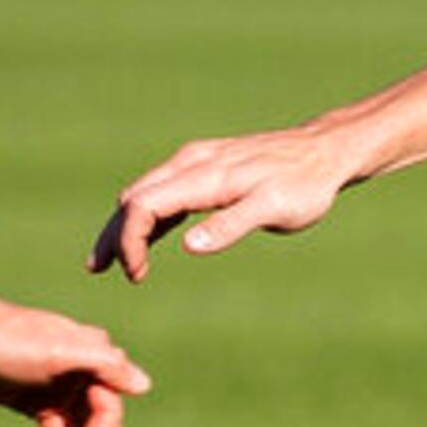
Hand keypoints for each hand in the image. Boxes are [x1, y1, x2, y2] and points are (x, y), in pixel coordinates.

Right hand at [96, 128, 357, 281]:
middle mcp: (191, 163)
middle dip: (114, 235)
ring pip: (144, 194)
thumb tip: (188, 246)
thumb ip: (231, 225)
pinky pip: (163, 193)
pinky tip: (142, 243)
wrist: (324, 152)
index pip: (145, 204)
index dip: (130, 240)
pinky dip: (146, 218)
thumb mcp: (274, 209)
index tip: (134, 273)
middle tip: (101, 271)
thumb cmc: (304, 184)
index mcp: (203, 174)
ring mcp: (196, 164)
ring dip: (125, 227)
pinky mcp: (205, 171)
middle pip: (134, 198)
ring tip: (108, 264)